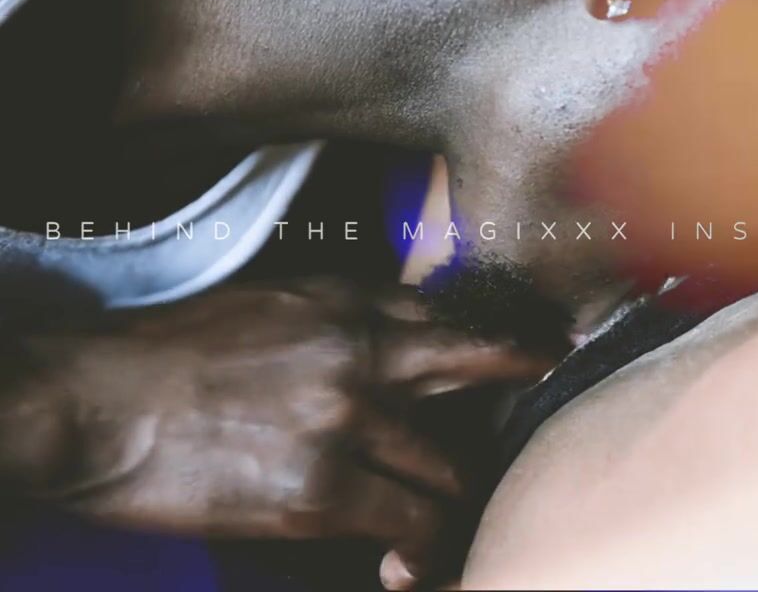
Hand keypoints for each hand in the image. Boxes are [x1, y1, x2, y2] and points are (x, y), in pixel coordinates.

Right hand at [11, 278, 552, 589]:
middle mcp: (362, 354)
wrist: (93, 404)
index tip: (555, 352)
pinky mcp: (322, 490)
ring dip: (457, 495)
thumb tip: (402, 334)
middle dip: (504, 418)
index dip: (513, 343)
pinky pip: (409, 521)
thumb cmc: (168, 353)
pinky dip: (420, 545)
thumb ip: (343, 316)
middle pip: (473, 386)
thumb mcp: (267, 302)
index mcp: (347, 304)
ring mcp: (348, 421)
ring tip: (455, 514)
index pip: (458, 321)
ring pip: (449, 467)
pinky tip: (411, 563)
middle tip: (528, 438)